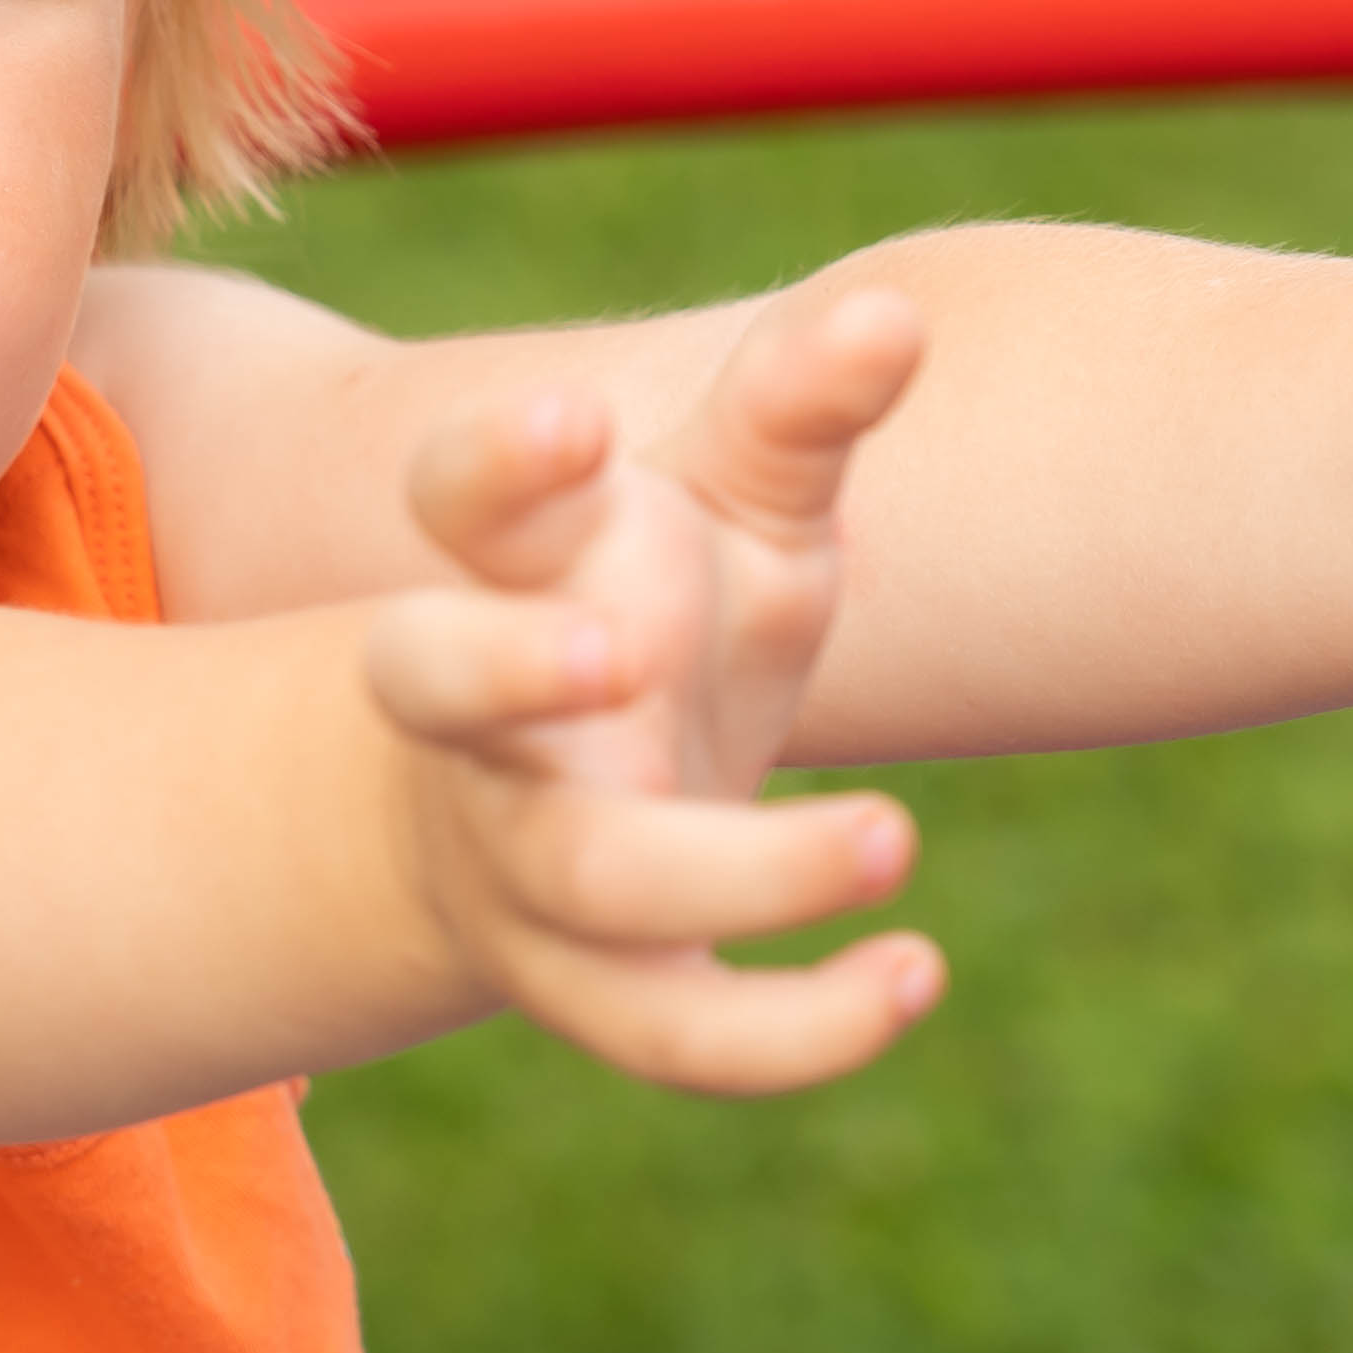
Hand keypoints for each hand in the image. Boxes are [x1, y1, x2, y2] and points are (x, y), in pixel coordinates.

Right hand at [367, 285, 946, 1092]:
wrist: (562, 804)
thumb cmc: (667, 605)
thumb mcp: (732, 495)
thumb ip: (798, 404)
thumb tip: (895, 314)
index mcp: (518, 566)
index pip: (460, 495)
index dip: (498, 457)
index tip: (575, 418)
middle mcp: (491, 717)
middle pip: (431, 681)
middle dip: (502, 663)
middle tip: (620, 647)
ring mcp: (530, 854)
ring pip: (586, 879)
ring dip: (729, 868)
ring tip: (887, 832)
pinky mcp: (606, 985)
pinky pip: (674, 1037)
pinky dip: (797, 1030)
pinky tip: (920, 972)